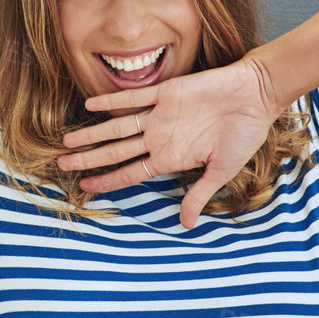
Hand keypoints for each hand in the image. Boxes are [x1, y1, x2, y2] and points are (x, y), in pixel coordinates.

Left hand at [58, 56, 278, 229]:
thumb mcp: (222, 171)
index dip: (108, 180)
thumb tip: (186, 225)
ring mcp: (161, 115)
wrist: (257, 95)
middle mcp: (160, 137)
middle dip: (89, 159)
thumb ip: (199, 195)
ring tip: (68, 141)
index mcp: (171, 158)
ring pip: (118, 127)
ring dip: (93, 134)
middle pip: (116, 151)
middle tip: (61, 164)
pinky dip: (112, 101)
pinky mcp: (167, 92)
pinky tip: (90, 106)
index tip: (85, 188)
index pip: (131, 172)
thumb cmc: (244, 134)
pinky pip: (134, 97)